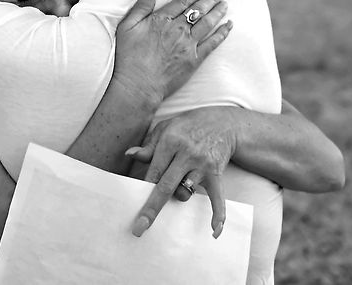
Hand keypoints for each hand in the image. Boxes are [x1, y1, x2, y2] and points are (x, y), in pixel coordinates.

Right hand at [110, 0, 231, 104]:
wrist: (138, 85)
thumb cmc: (129, 57)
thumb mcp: (127, 26)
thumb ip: (142, 4)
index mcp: (162, 20)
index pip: (184, 0)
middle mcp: (178, 29)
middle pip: (199, 9)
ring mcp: (188, 45)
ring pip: (208, 23)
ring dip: (218, 11)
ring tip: (225, 3)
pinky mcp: (194, 60)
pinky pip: (212, 43)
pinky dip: (222, 33)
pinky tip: (229, 26)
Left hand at [125, 107, 238, 238]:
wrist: (222, 122)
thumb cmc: (187, 127)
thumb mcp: (165, 129)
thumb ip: (148, 146)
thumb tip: (129, 154)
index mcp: (170, 142)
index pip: (153, 170)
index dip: (142, 188)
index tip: (132, 205)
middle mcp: (186, 154)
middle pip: (166, 186)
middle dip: (152, 208)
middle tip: (139, 228)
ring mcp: (202, 165)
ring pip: (185, 192)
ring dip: (178, 196)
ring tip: (180, 182)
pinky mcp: (216, 174)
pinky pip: (218, 197)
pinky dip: (218, 214)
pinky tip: (215, 230)